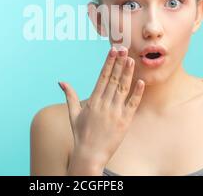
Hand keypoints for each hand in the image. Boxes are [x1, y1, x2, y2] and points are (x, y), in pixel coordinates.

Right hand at [59, 46, 144, 171]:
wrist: (90, 155)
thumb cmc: (80, 134)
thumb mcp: (73, 114)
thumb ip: (69, 96)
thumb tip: (61, 82)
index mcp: (92, 101)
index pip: (102, 77)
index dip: (108, 63)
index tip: (113, 51)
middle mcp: (104, 104)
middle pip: (114, 79)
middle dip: (119, 63)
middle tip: (124, 49)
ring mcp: (115, 112)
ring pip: (123, 89)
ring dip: (128, 74)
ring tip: (132, 60)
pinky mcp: (124, 121)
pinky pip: (132, 104)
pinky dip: (137, 93)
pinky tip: (141, 82)